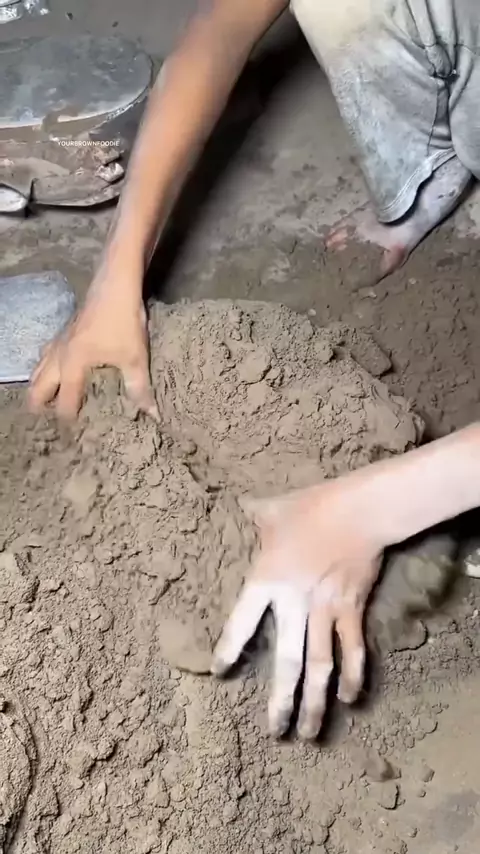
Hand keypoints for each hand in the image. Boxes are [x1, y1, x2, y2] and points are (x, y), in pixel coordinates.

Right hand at [28, 274, 158, 420]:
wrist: (116, 283)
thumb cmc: (123, 321)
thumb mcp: (134, 357)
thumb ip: (139, 388)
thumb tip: (153, 415)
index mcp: (72, 365)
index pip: (64, 402)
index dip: (68, 421)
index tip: (74, 438)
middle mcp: (59, 356)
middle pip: (39, 387)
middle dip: (41, 407)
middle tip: (48, 425)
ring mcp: (58, 342)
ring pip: (38, 370)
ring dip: (40, 388)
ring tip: (45, 404)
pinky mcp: (64, 332)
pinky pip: (45, 357)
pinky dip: (45, 369)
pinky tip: (53, 371)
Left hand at [212, 484, 382, 738]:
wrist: (360, 510)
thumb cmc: (312, 506)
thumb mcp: (272, 509)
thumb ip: (253, 516)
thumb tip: (238, 506)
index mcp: (267, 579)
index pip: (241, 623)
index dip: (229, 649)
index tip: (220, 671)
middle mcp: (295, 603)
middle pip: (286, 661)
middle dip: (281, 700)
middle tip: (274, 731)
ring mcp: (326, 610)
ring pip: (320, 665)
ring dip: (315, 701)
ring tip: (308, 733)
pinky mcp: (352, 609)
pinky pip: (352, 649)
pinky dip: (353, 675)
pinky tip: (350, 699)